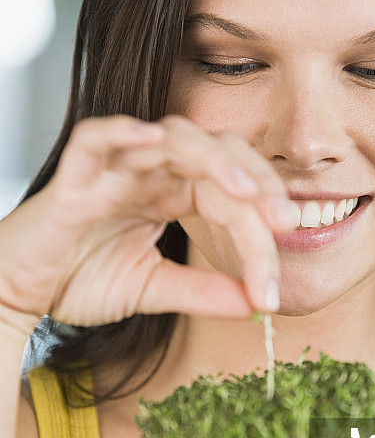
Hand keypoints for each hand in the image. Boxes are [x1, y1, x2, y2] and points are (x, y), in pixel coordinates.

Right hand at [0, 115, 295, 333]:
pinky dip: (122, 132)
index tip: (273, 286)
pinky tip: (152, 140)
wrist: (19, 291)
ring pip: (171, 137)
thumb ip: (202, 291)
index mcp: (172, 192)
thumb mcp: (153, 289)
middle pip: (217, 154)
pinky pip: (97, 138)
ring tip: (243, 190)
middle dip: (256, 182)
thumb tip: (256, 304)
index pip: (230, 195)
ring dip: (213, 158)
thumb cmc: (78, 278)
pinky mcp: (74, 176)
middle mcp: (150, 172)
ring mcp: (113, 168)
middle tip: (285, 221)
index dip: (259, 230)